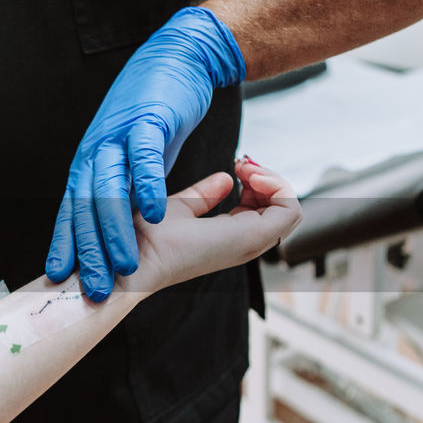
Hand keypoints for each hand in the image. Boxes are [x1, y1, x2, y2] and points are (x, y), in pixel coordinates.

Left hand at [46, 7, 245, 299]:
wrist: (177, 60)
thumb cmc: (153, 117)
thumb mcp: (131, 163)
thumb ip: (122, 193)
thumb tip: (114, 232)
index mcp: (89, 165)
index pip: (71, 211)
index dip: (65, 245)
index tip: (61, 280)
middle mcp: (96, 152)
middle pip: (86, 208)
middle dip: (89, 251)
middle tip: (96, 288)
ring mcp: (119, 136)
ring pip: (109, 188)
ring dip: (115, 228)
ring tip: (125, 263)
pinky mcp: (148, 121)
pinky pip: (144, 156)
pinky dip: (147, 185)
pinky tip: (155, 213)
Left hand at [121, 157, 299, 295]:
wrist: (132, 256)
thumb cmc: (144, 237)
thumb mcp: (180, 206)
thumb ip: (203, 194)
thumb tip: (226, 179)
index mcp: (230, 237)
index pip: (267, 210)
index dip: (258, 183)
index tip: (236, 167)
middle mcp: (245, 243)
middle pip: (282, 209)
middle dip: (268, 178)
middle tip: (242, 166)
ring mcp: (250, 242)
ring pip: (290, 209)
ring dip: (273, 180)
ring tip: (245, 169)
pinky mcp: (251, 237)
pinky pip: (289, 209)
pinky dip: (277, 185)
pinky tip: (250, 175)